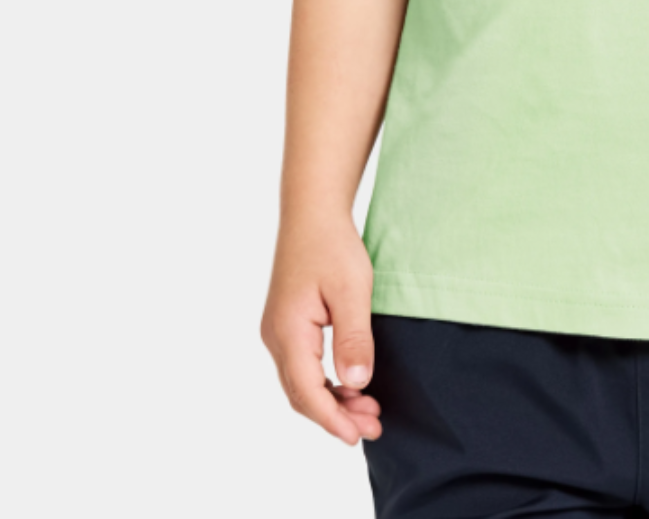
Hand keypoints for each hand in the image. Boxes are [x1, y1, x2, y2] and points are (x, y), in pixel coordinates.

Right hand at [260, 213, 382, 445]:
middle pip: (301, 393)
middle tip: (373, 427)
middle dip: (335, 416)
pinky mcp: (286, 325)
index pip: (307, 391)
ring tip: (369, 411)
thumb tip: (357, 384)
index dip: (332, 419)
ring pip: (300, 382)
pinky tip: (351, 385)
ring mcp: (278, 331)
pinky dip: (325, 383)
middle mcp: (275, 337)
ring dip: (331, 401)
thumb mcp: (353, 289)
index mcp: (288, 331)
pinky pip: (302, 366)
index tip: (358, 435)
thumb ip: (354, 338)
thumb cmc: (332, 245)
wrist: (312, 213)